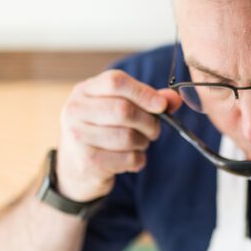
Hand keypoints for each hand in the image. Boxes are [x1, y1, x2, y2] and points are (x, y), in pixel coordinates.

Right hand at [56, 69, 181, 200]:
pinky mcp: (86, 162)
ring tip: (138, 144)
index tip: (161, 105)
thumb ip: (147, 100)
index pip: (116, 82)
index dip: (144, 92)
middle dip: (149, 123)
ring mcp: (77, 136)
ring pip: (127, 137)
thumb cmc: (103, 131)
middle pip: (124, 110)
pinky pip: (127, 158)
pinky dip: (137, 160)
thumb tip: (174, 99)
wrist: (75, 168)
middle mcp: (75, 110)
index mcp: (85, 90)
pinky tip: (130, 159)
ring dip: (143, 143)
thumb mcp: (119, 108)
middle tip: (153, 131)